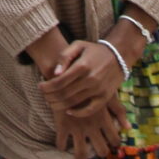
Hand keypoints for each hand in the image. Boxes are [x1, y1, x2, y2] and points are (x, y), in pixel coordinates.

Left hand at [39, 39, 126, 158]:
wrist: (118, 56)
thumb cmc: (94, 50)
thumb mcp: (79, 45)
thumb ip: (65, 56)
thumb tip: (55, 73)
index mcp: (82, 66)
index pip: (59, 82)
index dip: (46, 87)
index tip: (40, 86)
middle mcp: (91, 79)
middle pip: (64, 94)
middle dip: (50, 97)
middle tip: (44, 96)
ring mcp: (98, 90)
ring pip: (73, 103)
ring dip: (59, 105)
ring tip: (51, 103)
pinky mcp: (105, 97)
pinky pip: (89, 110)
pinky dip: (78, 113)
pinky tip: (68, 111)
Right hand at [50, 88, 126, 158]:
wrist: (68, 77)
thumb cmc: (90, 82)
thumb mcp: (107, 94)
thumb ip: (119, 111)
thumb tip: (128, 128)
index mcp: (104, 119)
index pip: (114, 139)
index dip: (115, 144)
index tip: (114, 145)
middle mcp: (92, 127)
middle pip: (100, 149)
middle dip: (101, 153)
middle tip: (100, 153)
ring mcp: (77, 128)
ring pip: (81, 151)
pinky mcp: (62, 125)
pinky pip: (61, 141)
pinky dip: (61, 146)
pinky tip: (62, 146)